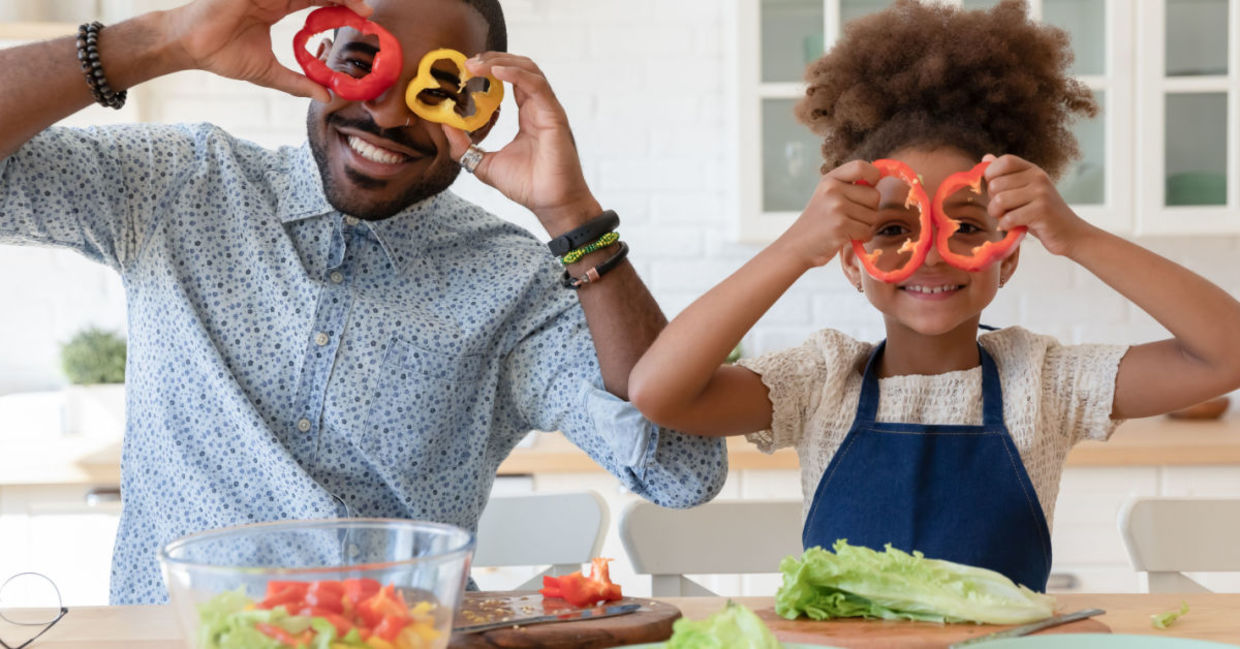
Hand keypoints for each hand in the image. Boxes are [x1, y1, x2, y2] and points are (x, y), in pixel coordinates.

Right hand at [165, 0, 373, 101]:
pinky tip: (323, 0)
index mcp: (278, 5)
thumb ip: (298, 82)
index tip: (364, 18)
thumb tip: (326, 97)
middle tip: (366, 11)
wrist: (190, 47)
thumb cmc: (223, 54)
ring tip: (355, 5)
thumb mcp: (269, 72)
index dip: (342, 5)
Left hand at [438, 53, 599, 235]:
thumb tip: (445, 126)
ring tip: (476, 64)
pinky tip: (496, 71)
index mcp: (528, 115)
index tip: (465, 70)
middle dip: (493, 59)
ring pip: (529, 70)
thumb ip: (465, 147)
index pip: (511, 80)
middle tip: (467, 63)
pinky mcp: (554, 115)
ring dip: (501, 62)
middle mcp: (539, 108)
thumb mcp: (485, 164)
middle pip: (520, 67)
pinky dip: (516, 73)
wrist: (551, 204)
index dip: (489, 70)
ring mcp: (548, 109)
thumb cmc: (528, 186)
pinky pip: (536, 85)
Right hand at [774, 160, 880, 268]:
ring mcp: (836, 207)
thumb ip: (849, 186)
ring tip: (847, 229)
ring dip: (865, 226)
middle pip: (874, 196)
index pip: (861, 166)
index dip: (873, 175)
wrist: (797, 246)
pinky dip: (861, 238)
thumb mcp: (827, 196)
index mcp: (830, 180)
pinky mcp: (840, 226)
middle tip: (852, 218)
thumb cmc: (818, 223)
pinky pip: (867, 231)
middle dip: (870, 210)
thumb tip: (881, 178)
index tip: (871, 186)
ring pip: (873, 216)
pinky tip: (847, 237)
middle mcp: (832, 189)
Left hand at [983, 153, 1095, 256]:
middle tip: (1003, 211)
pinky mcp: (1042, 211)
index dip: (991, 175)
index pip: (1005, 161)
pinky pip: (1009, 217)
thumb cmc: (1041, 214)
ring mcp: (1041, 193)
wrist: (1071, 233)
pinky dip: (1006, 226)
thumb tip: (986, 157)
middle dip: (992, 201)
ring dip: (997, 215)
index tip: (994, 190)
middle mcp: (1038, 177)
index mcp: (1033, 170)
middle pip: (996, 184)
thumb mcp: (1024, 192)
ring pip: (999, 200)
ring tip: (1006, 219)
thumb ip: (1006, 176)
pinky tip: (1013, 227)